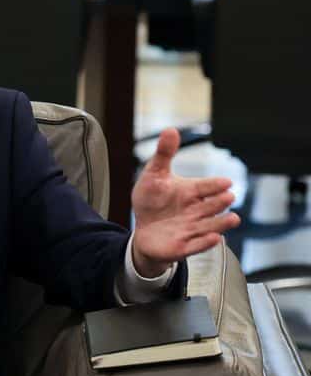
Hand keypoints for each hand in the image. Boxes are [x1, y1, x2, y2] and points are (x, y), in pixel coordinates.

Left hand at [131, 128, 240, 277]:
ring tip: (232, 219)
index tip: (225, 182)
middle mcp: (195, 210)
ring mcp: (191, 229)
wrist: (143, 230)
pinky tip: (214, 237)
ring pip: (210, 225)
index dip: (215, 184)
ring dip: (221, 223)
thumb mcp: (154, 175)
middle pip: (212, 205)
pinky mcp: (183, 246)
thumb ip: (164, 154)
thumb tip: (171, 130)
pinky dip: (204, 242)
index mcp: (191, 192)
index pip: (207, 186)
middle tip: (228, 196)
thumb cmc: (152, 201)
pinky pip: (195, 245)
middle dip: (220, 202)